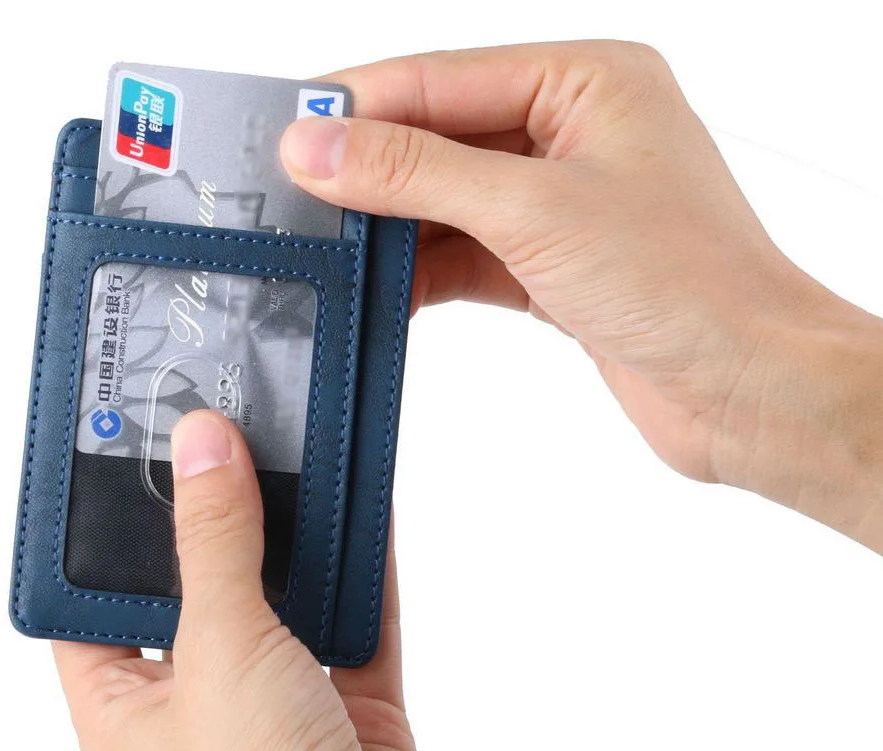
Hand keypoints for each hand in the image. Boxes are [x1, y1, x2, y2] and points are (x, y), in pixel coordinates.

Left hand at [53, 410, 510, 750]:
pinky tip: (362, 517)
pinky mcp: (351, 710)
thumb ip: (214, 540)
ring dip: (297, 546)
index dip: (103, 552)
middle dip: (220, 532)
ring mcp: (281, 710)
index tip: (127, 480)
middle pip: (202, 599)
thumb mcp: (220, 646)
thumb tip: (201, 447)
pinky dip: (361, 573)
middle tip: (225, 457)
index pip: (95, 621)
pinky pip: (355, 622)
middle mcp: (203, 712)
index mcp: (131, 717)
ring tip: (295, 472)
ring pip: (286, 606)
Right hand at [281, 41, 882, 551]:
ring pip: (450, 201)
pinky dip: (423, 270)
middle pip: (442, 138)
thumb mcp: (534, 208)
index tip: (288, 132)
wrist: (745, 388)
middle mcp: (576, 134)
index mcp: (588, 82)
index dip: (361, 106)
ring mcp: (564, 203)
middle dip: (370, 170)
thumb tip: (321, 146)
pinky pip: (468, 253)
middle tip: (292, 194)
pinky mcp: (554, 266)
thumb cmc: (687, 285)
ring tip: (325, 246)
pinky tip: (381, 286)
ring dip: (392, 225)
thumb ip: (419, 173)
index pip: (443, 78)